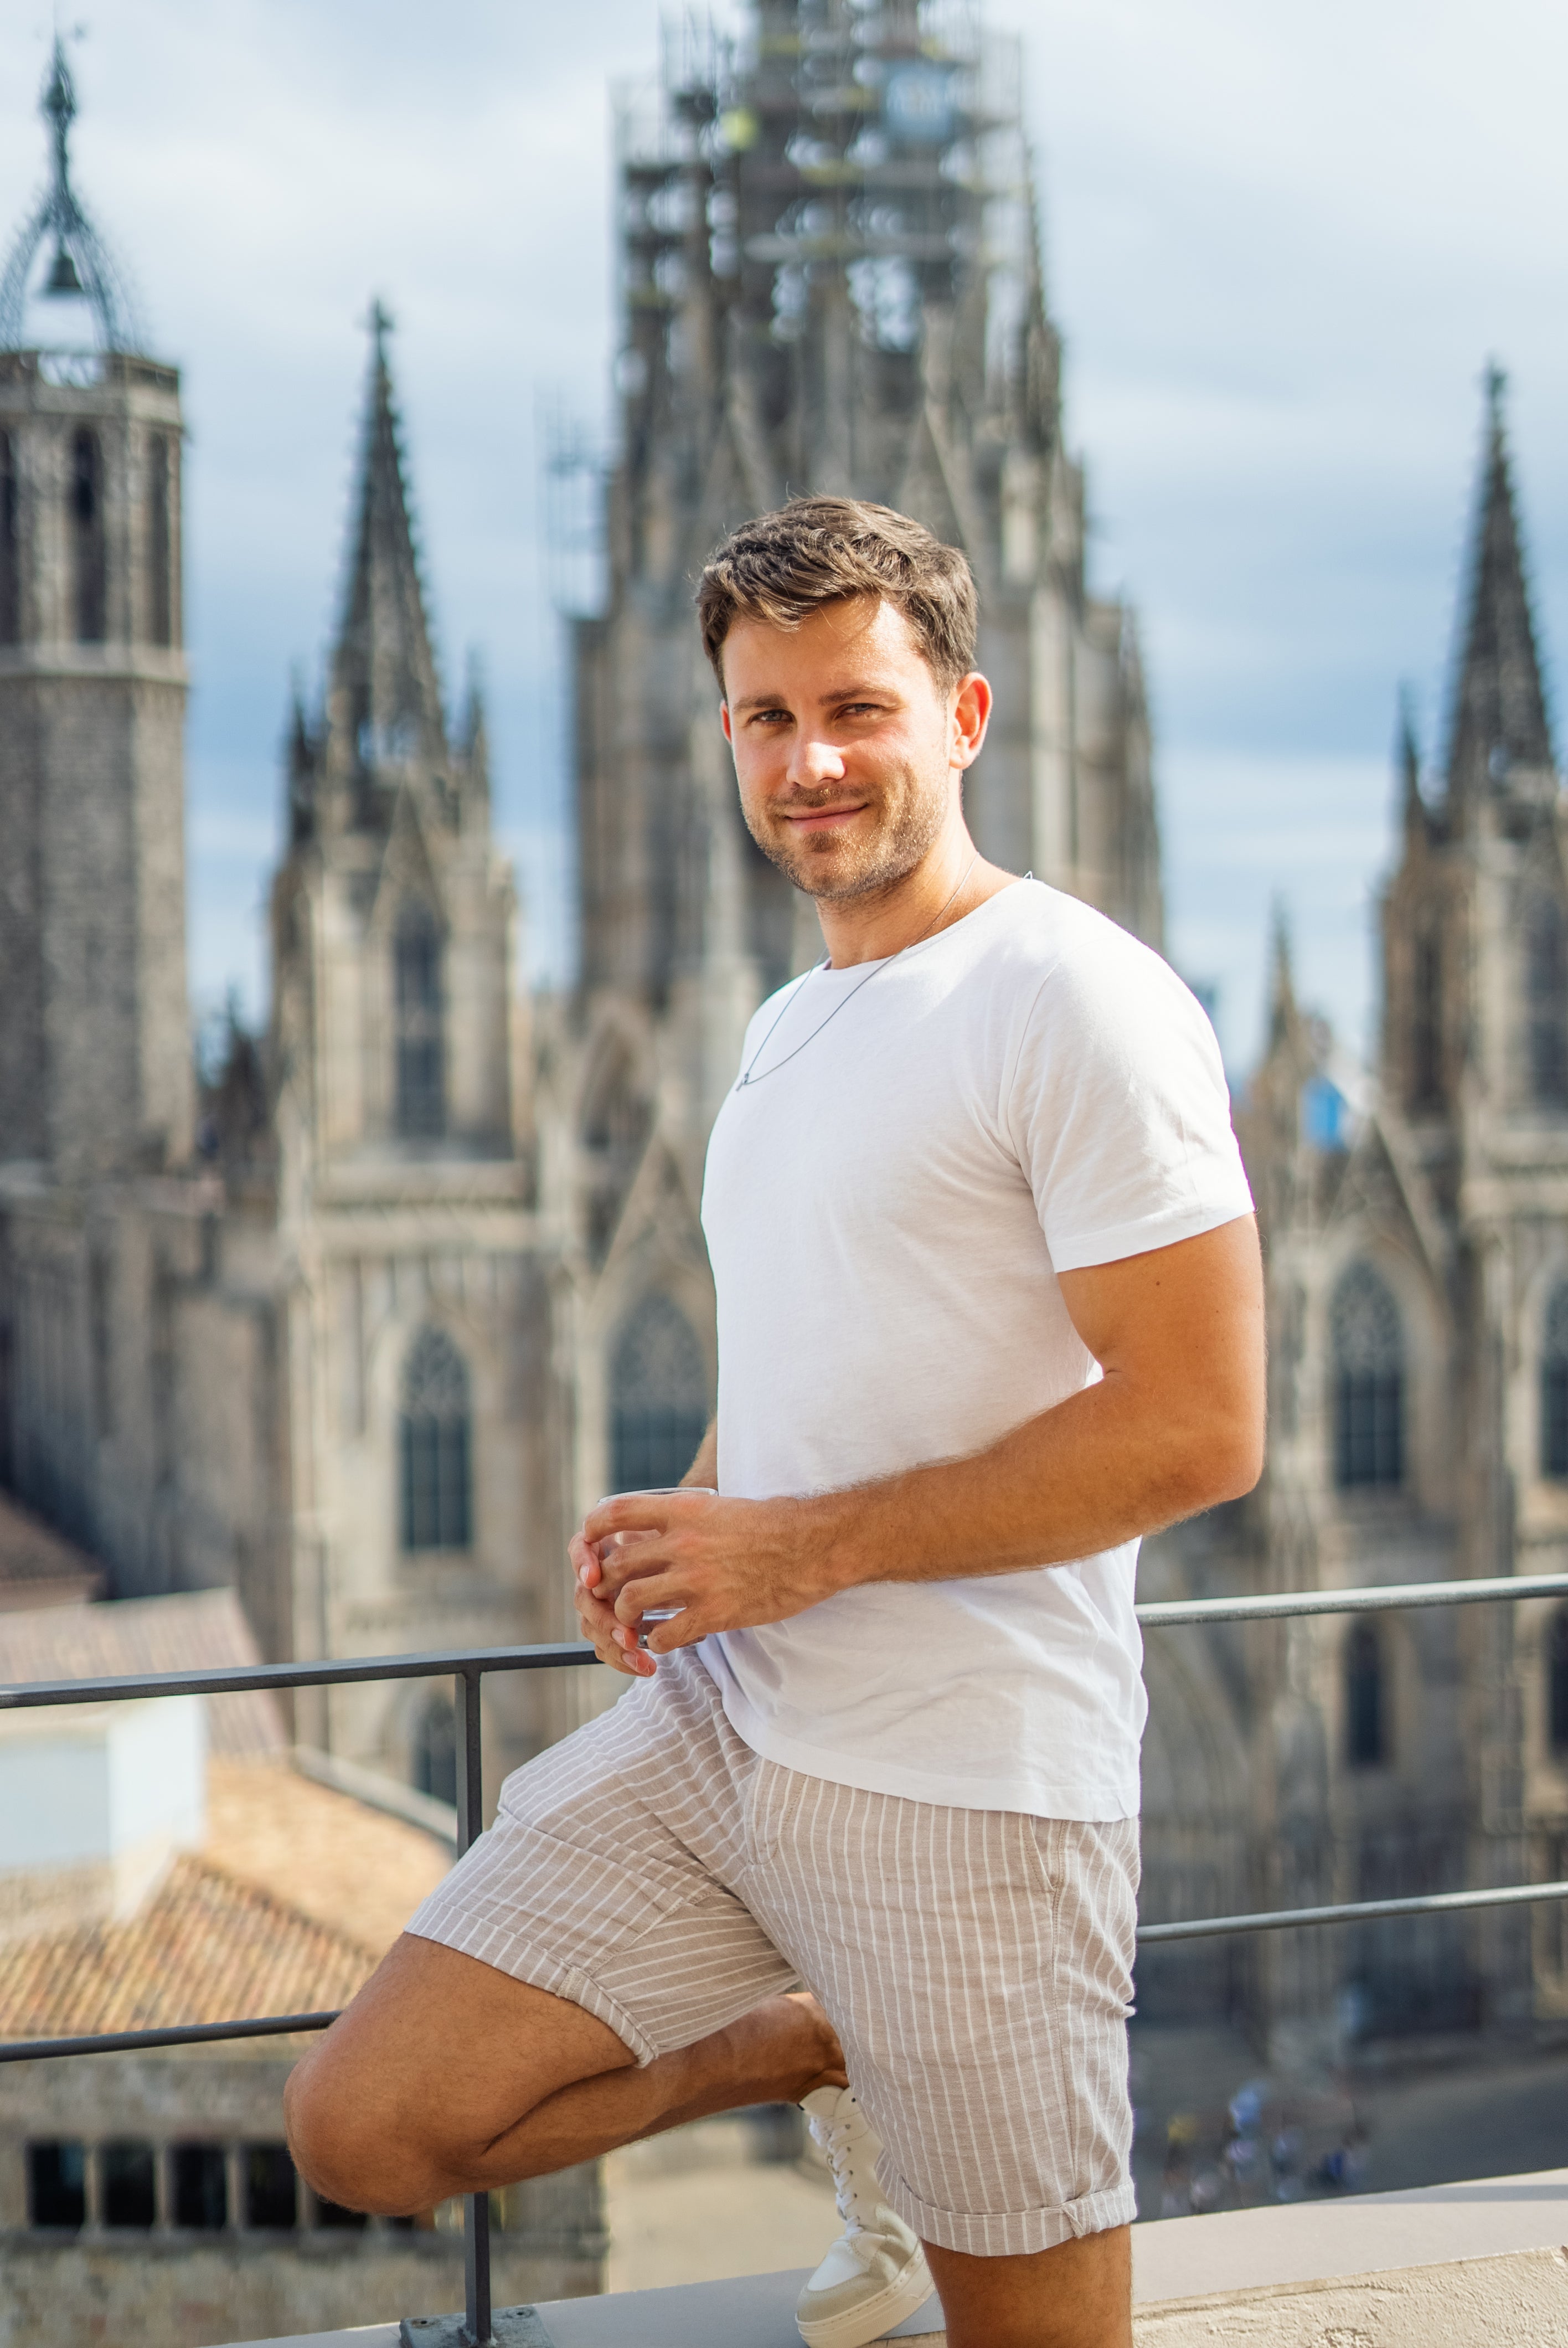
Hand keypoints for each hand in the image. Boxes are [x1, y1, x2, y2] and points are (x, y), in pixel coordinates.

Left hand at [567, 1488, 843, 1670]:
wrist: (815, 1546)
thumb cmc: (772, 1523)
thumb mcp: (719, 1506)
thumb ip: (682, 1518)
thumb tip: (643, 1533)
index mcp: (684, 1510)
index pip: (616, 1514)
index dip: (593, 1531)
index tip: (588, 1545)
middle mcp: (683, 1543)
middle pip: (616, 1565)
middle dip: (606, 1585)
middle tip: (611, 1597)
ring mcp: (697, 1580)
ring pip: (632, 1603)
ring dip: (626, 1618)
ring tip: (634, 1624)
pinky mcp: (714, 1613)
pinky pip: (664, 1635)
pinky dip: (657, 1642)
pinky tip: (665, 1640)